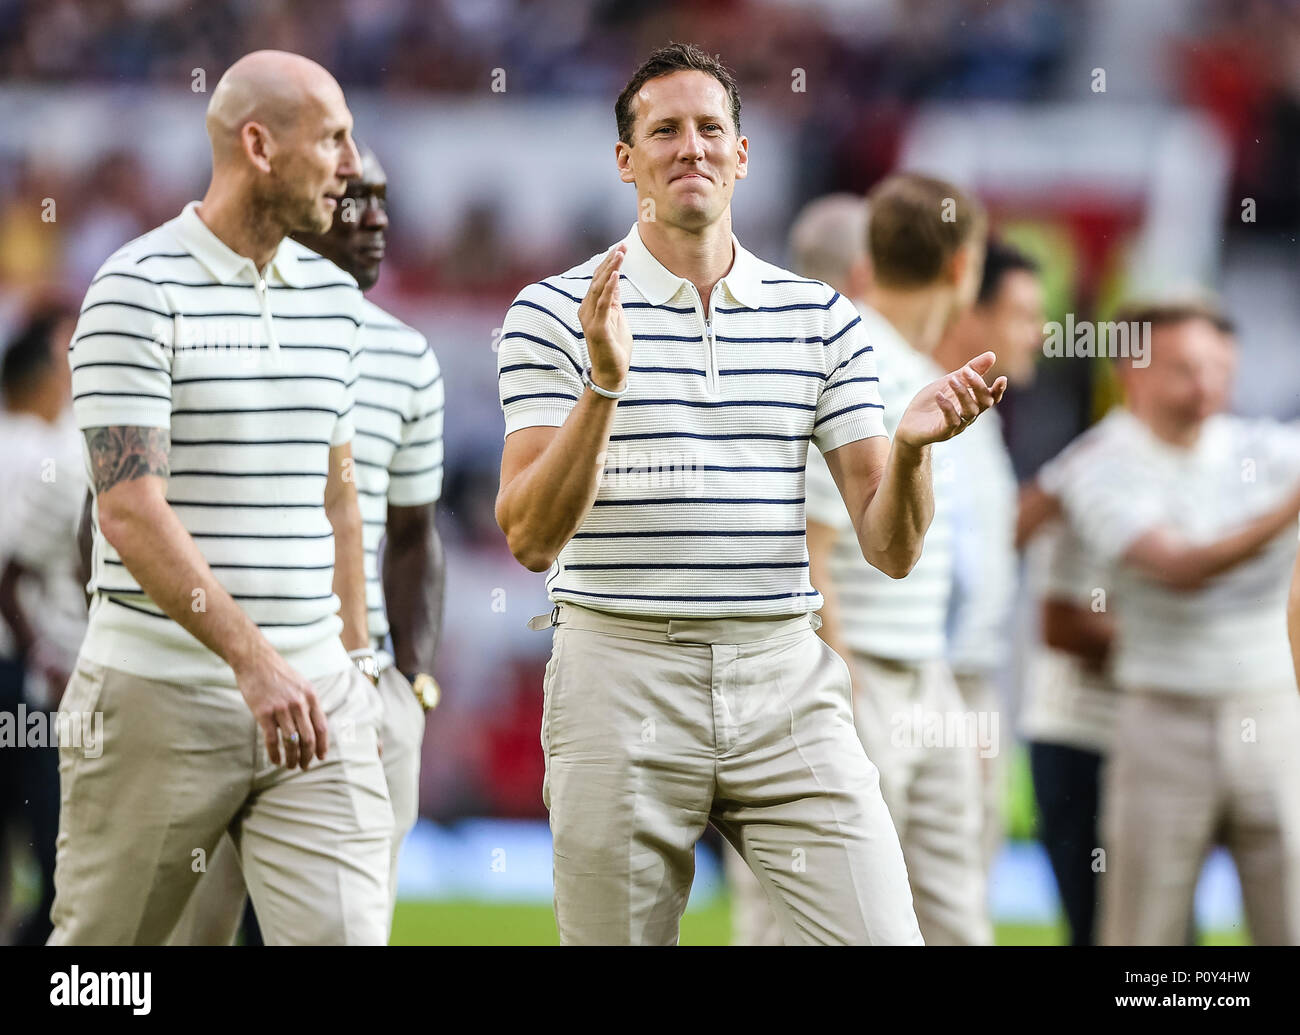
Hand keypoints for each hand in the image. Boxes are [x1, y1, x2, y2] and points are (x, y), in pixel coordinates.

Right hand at [234, 644, 328, 769]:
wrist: (255, 660)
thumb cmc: (277, 673)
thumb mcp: (301, 684)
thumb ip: (307, 703)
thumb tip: (313, 725)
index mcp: (311, 696)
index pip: (322, 727)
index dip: (322, 745)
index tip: (320, 757)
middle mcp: (299, 703)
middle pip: (308, 738)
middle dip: (308, 756)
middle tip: (304, 766)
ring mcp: (281, 708)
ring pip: (292, 741)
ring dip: (292, 758)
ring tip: (290, 766)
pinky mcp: (263, 713)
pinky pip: (272, 739)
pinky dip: (275, 754)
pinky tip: (276, 761)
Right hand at [578, 244, 632, 390]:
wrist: (612, 374)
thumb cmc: (615, 348)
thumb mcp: (617, 318)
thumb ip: (614, 301)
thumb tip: (615, 281)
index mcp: (592, 307)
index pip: (599, 280)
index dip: (609, 263)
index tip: (621, 248)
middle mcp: (587, 310)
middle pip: (598, 280)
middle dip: (610, 261)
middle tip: (622, 245)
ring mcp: (591, 319)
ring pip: (599, 288)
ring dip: (610, 269)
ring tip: (620, 254)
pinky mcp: (597, 328)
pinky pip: (603, 304)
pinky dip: (609, 288)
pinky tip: (615, 275)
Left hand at [895, 351, 1007, 448]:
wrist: (910, 424)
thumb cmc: (933, 402)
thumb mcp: (951, 381)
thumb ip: (971, 370)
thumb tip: (992, 355)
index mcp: (972, 403)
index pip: (991, 398)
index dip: (998, 390)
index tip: (1002, 378)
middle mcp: (969, 415)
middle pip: (983, 403)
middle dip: (978, 386)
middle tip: (967, 371)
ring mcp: (957, 425)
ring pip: (969, 411)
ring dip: (963, 394)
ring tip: (952, 379)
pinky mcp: (943, 432)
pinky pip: (951, 421)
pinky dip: (947, 407)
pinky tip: (939, 395)